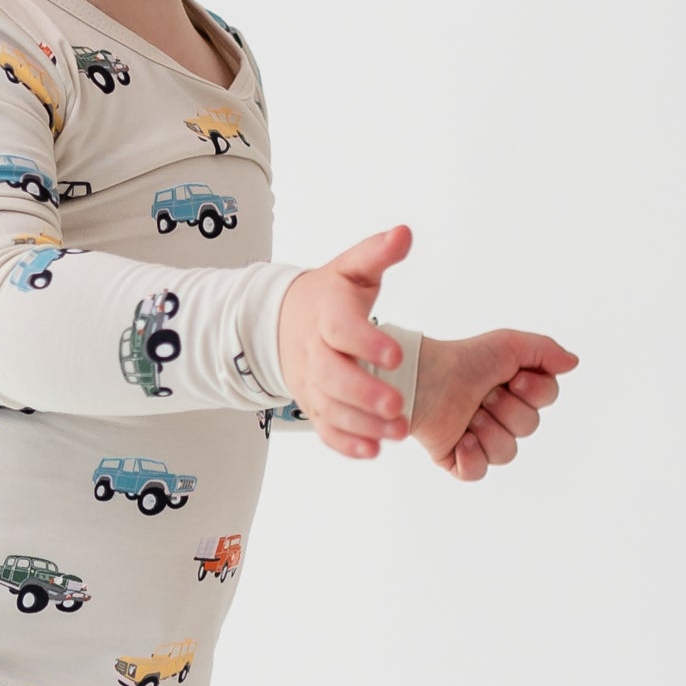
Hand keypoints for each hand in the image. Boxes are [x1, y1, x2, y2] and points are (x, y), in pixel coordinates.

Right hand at [275, 224, 416, 457]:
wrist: (280, 323)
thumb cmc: (329, 295)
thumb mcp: (350, 268)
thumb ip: (377, 253)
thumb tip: (405, 234)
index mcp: (327, 314)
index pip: (341, 328)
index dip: (366, 342)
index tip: (396, 354)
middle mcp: (315, 351)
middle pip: (332, 376)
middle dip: (364, 394)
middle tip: (398, 406)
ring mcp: (311, 382)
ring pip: (330, 407)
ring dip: (362, 423)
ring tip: (399, 432)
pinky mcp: (313, 404)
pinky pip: (324, 427)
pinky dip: (345, 443)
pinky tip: (372, 451)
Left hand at [409, 328, 579, 480]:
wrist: (422, 376)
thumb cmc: (462, 358)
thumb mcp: (508, 344)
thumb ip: (545, 351)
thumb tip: (573, 363)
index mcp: (514, 390)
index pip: (546, 399)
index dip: (534, 391)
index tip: (512, 377)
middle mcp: (499, 415)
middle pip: (529, 426)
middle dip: (508, 408)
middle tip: (484, 395)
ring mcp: (478, 439)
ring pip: (507, 452)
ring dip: (490, 430)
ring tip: (470, 415)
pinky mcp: (456, 458)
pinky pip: (476, 473)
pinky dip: (472, 458)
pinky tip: (462, 440)